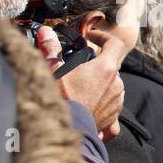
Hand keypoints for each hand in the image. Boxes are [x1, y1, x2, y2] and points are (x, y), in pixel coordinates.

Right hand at [44, 26, 125, 140]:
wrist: (68, 131)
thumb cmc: (61, 100)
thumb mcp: (52, 70)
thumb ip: (50, 48)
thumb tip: (45, 32)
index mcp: (106, 69)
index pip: (115, 44)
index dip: (103, 37)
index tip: (91, 37)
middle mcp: (117, 84)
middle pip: (111, 67)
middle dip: (96, 64)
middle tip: (77, 66)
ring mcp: (117, 102)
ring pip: (112, 87)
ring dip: (99, 84)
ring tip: (79, 88)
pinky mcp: (113, 119)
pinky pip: (110, 107)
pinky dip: (101, 105)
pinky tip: (88, 107)